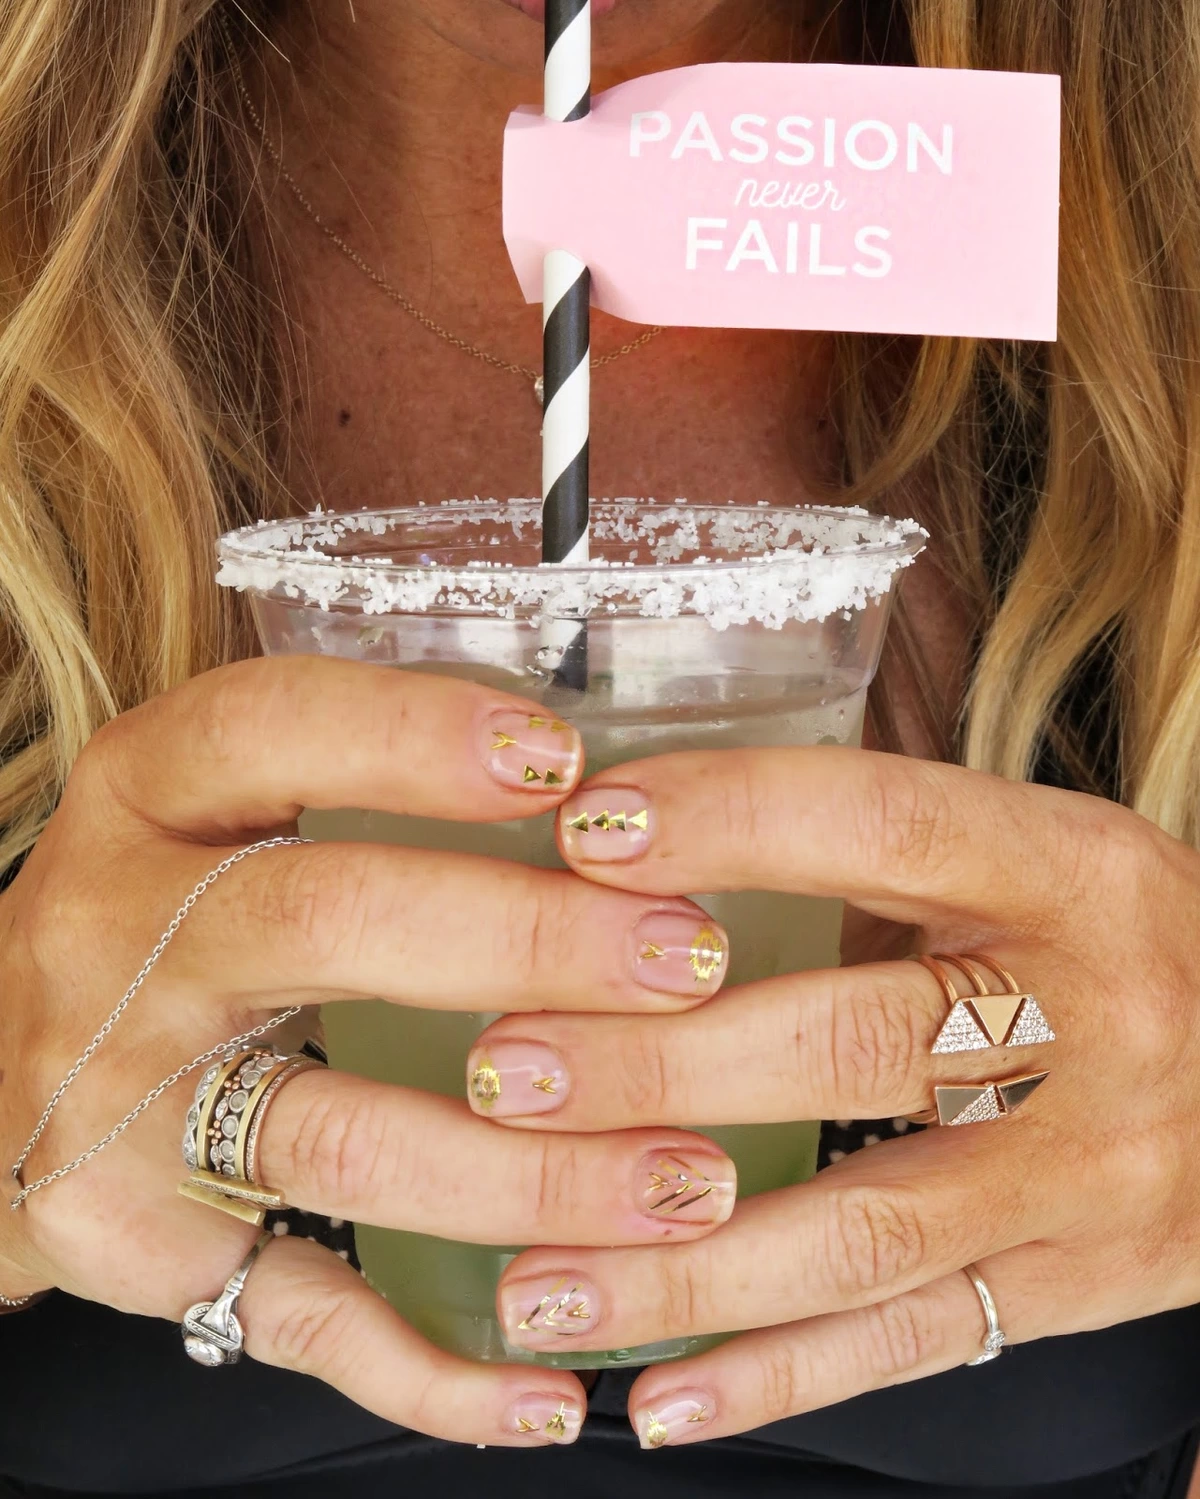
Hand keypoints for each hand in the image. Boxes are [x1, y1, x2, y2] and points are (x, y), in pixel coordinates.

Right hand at [0, 658, 736, 1444]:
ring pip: (341, 1138)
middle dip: (529, 944)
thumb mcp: (214, 810)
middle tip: (689, 962)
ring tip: (687, 1178)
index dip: (418, 738)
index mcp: (147, 795)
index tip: (571, 763)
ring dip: (533, 1172)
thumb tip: (602, 780)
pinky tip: (553, 1390)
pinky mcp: (135, 1242)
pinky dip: (432, 1369)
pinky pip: (295, 1313)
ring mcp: (114, 1102)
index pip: (271, 728)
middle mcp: (114, 935)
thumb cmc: (159, 912)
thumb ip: (356, 781)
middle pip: (328, 922)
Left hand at [473, 747, 1199, 1445]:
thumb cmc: (1118, 937)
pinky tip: (660, 1398)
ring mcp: (1086, 1170)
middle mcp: (1087, 1018)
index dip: (731, 822)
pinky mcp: (1072, 1285)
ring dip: (680, 1264)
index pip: (882, 823)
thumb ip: (875, 849)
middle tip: (510, 1075)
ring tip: (532, 1279)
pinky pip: (909, 1340)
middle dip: (662, 1066)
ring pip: (862, 1226)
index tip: (585, 831)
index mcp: (1066, 869)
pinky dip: (775, 1377)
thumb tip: (641, 842)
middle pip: (854, 1044)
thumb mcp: (1037, 850)